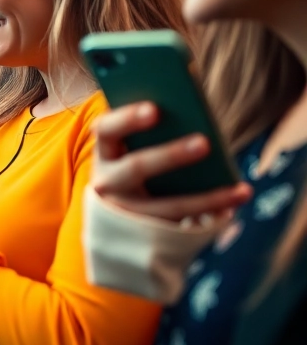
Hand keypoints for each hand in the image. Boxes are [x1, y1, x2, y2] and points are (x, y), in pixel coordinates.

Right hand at [92, 102, 250, 221]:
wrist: (120, 225)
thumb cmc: (136, 169)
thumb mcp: (131, 152)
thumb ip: (149, 135)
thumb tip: (193, 117)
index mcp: (104, 153)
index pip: (105, 130)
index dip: (127, 118)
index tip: (155, 109)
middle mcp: (107, 184)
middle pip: (136, 167)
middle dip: (171, 155)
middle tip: (205, 142)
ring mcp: (126, 214)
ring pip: (168, 207)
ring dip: (206, 198)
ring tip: (241, 188)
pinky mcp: (147, 236)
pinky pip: (184, 228)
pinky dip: (212, 214)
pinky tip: (236, 203)